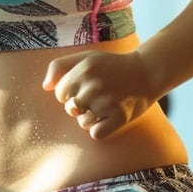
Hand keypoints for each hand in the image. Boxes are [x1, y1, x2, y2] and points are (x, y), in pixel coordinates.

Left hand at [42, 50, 158, 139]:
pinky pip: (95, 133)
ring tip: (106, 105)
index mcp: (83, 70)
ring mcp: (106, 102)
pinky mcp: (119, 117)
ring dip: (91, 118)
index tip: (87, 87)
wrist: (147, 72)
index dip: (71, 93)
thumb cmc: (112, 66)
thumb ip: (60, 66)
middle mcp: (93, 86)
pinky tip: (110, 117)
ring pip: (82, 122)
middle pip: (70, 109)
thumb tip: (45, 86)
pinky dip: (101, 129)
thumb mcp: (86, 58)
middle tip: (100, 96)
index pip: (60, 94)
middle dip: (81, 105)